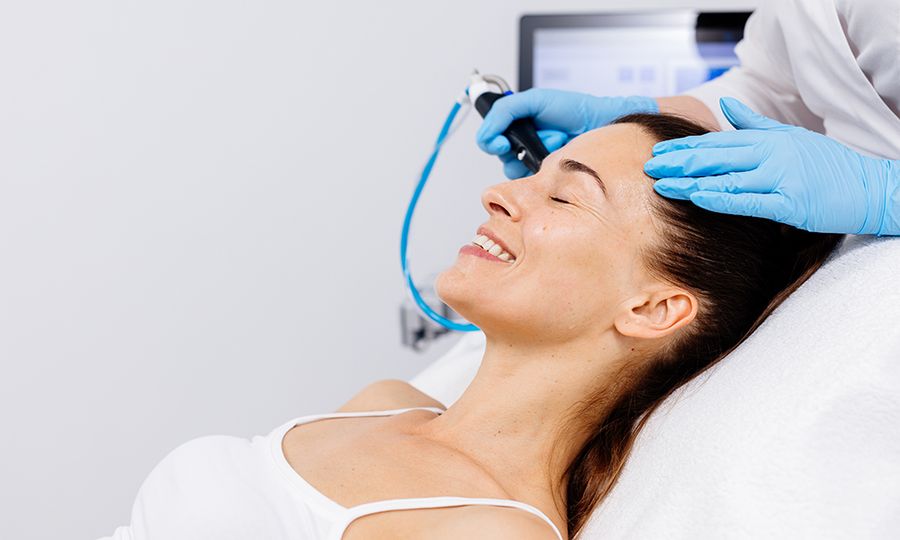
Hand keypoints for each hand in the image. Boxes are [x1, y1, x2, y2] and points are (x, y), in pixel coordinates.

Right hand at [476, 89, 657, 178]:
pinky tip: (556, 155)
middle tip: (531, 142)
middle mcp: (523, 142)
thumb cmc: (572, 109)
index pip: (489, 137)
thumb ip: (504, 111)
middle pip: (501, 156)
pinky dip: (543, 168)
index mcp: (517, 123)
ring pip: (515, 171)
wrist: (600, 123)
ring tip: (553, 143)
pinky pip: (532, 181)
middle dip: (516, 150)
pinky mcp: (547, 173)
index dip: (491, 141)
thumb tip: (486, 133)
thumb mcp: (534, 101)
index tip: (502, 143)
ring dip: (532, 158)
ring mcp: (535, 159)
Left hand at [646, 97, 898, 235]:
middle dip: (679, 162)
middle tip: (648, 166)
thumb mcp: (789, 136)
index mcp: (768, 139)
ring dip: (691, 182)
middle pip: (715, 157)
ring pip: (727, 178)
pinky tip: (697, 197)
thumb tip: (725, 107)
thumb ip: (754, 123)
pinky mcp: (790, 203)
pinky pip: (748, 200)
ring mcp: (780, 177)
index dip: (684, 147)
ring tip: (662, 185)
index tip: (657, 151)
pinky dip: (721, 198)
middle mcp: (771, 154)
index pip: (716, 142)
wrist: (869, 187)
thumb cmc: (826, 164)